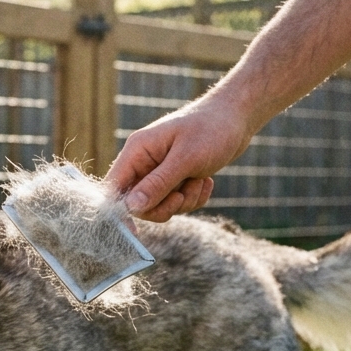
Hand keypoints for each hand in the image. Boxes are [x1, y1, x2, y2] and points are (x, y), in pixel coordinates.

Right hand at [105, 95, 255, 221]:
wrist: (237, 118)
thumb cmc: (211, 129)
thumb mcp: (186, 158)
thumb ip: (158, 183)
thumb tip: (131, 207)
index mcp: (137, 151)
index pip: (114, 187)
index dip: (120, 211)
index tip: (133, 232)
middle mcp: (143, 162)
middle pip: (137, 203)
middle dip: (164, 205)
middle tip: (182, 195)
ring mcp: (159, 171)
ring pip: (160, 205)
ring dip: (183, 201)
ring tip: (200, 179)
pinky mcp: (175, 178)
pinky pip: (177, 202)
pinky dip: (193, 198)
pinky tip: (206, 180)